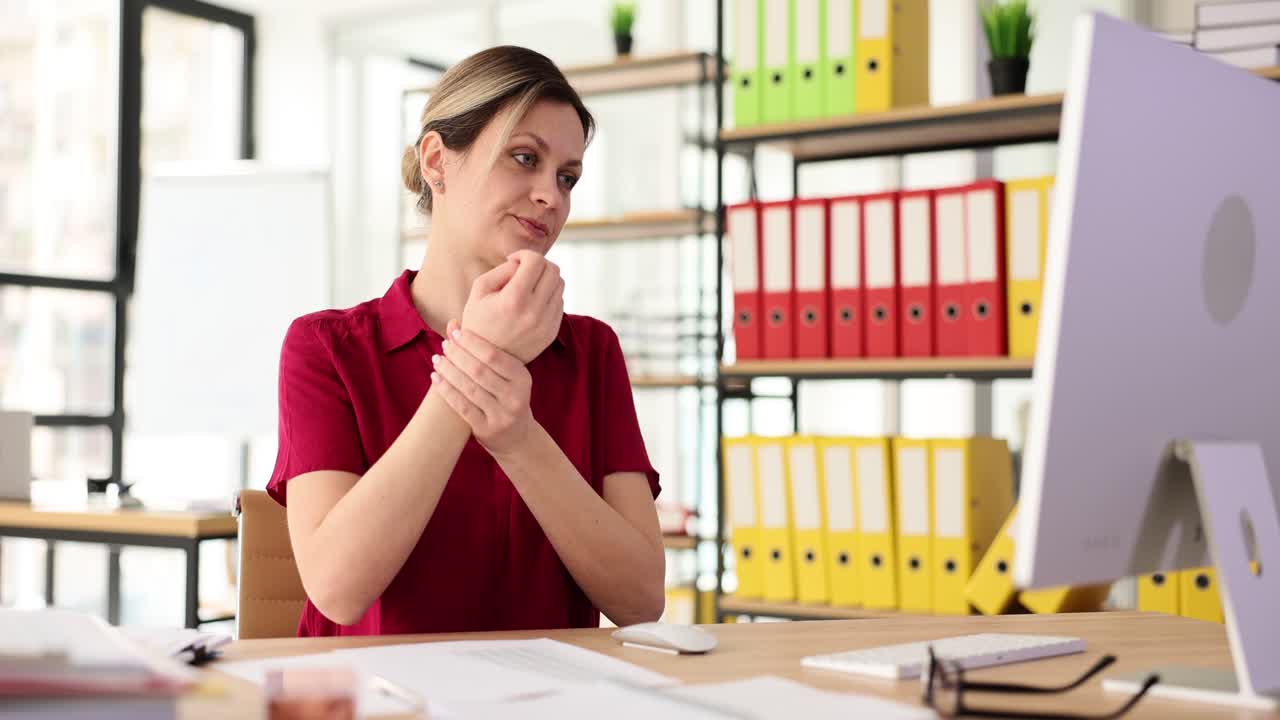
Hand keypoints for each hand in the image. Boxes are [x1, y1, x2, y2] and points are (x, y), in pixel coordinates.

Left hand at [431, 319, 536, 457]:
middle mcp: (515, 396)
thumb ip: (484, 351)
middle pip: (480, 371)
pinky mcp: (487, 429)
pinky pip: (462, 406)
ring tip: (437, 359)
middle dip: (458, 355)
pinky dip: (446, 391)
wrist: (517, 437)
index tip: (456, 332)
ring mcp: (502, 415)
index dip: (473, 343)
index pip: (495, 356)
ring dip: (449, 371)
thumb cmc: (507, 396)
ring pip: (469, 388)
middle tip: (443, 345)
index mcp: (522, 378)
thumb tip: (453, 323)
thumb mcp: (506, 375)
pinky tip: (435, 378)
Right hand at [460, 250, 563, 363]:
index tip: (514, 261)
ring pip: (560, 284)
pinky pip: (559, 301)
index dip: (524, 254)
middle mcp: (534, 312)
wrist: (486, 360)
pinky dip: (548, 295)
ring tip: (527, 287)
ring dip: (545, 279)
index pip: (535, 261)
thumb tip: (523, 261)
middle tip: (523, 271)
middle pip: (553, 270)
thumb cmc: (479, 321)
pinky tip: (532, 302)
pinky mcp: (552, 331)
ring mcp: (547, 323)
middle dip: (538, 264)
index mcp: (514, 300)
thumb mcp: (480, 290)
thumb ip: (502, 270)